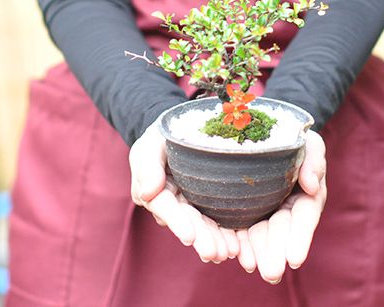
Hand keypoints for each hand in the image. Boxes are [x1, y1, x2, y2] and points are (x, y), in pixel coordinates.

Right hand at [130, 120, 239, 262]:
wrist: (182, 129)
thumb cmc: (163, 135)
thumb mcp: (150, 143)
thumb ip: (147, 165)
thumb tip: (147, 193)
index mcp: (156, 191)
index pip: (165, 207)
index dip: (177, 222)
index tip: (189, 237)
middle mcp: (174, 202)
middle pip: (187, 222)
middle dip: (201, 238)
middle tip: (216, 254)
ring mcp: (191, 204)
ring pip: (203, 225)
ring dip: (215, 240)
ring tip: (230, 253)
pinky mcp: (209, 202)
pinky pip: (217, 218)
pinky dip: (226, 233)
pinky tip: (237, 246)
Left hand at [235, 130, 326, 283]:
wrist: (260, 127)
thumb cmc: (291, 135)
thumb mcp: (308, 141)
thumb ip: (313, 158)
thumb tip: (312, 185)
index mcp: (305, 196)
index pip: (304, 217)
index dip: (300, 238)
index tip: (295, 258)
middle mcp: (284, 208)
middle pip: (280, 232)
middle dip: (276, 253)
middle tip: (270, 272)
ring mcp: (262, 210)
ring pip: (259, 235)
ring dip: (255, 253)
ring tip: (249, 265)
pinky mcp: (241, 208)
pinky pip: (238, 226)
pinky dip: (236, 240)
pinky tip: (229, 253)